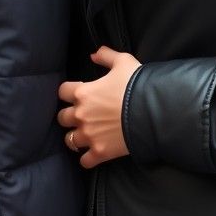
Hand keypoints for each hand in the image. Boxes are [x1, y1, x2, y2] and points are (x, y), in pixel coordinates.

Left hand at [58, 45, 141, 168]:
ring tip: (84, 135)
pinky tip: (92, 154)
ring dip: (75, 137)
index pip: (62, 91)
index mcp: (83, 93)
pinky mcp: (100, 152)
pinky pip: (84, 161)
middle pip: (62, 117)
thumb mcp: (123, 62)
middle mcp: (81, 115)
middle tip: (80, 115)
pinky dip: (87, 158)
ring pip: (70, 140)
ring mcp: (89, 135)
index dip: (68, 92)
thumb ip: (106, 56)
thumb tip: (94, 54)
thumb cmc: (137, 85)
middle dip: (69, 116)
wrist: (153, 111)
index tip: (76, 94)